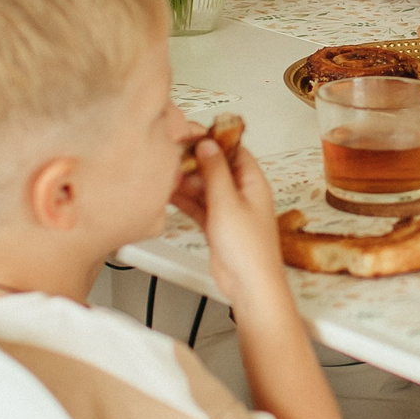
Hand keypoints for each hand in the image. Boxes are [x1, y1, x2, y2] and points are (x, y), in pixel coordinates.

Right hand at [169, 136, 290, 312]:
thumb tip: (209, 144)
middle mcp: (243, 195)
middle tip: (173, 154)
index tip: (194, 133)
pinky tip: (170, 194)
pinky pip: (199, 206)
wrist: (249, 285)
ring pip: (205, 188)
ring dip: (187, 181)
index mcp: (253, 183)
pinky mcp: (218, 226)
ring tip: (166, 172)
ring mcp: (230, 211)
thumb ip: (216, 171)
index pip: (235, 151)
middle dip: (195, 161)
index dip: (215, 140)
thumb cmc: (249, 250)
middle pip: (217, 168)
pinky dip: (186, 200)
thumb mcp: (227, 202)